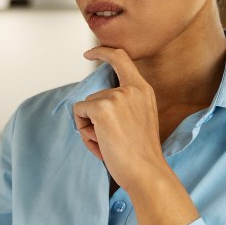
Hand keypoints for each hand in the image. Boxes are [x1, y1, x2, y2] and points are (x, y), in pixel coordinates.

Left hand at [73, 46, 165, 192]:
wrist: (147, 172)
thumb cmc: (140, 154)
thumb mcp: (137, 120)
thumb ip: (122, 106)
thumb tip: (90, 105)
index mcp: (143, 90)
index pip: (121, 58)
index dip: (103, 52)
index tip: (89, 53)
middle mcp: (131, 89)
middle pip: (95, 95)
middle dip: (94, 119)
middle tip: (110, 140)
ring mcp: (116, 96)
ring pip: (86, 106)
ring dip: (89, 127)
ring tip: (108, 144)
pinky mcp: (102, 107)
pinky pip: (78, 112)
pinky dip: (82, 128)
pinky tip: (99, 142)